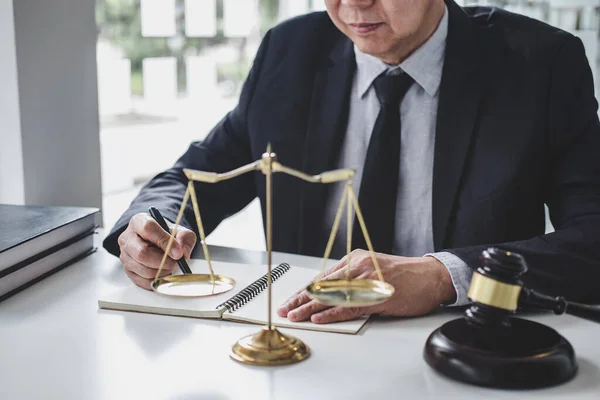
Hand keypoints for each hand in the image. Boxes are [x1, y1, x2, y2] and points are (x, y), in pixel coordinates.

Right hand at [117, 213, 196, 289]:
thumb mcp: (179, 230)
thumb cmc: (167, 235)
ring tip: (170, 267)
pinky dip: (157, 280)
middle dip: (163, 261)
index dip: (165, 242)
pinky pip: (143, 281)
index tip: (178, 253)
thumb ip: (184, 238)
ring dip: (162, 272)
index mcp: (139, 221)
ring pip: (143, 269)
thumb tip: (183, 254)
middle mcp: (127, 238)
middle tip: (175, 263)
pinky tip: (164, 273)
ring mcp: (125, 255)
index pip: (148, 229)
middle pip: (142, 253)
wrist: (156, 242)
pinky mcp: (128, 271)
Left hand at [277, 249, 455, 323]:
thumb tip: (331, 293)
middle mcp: (358, 267)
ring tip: (296, 316)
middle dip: (301, 298)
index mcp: (356, 259)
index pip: (324, 277)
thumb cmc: (405, 275)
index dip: (305, 289)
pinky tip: (318, 318)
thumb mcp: (373, 270)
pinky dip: (331, 313)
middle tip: (286, 308)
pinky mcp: (376, 297)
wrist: (431, 277)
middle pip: (323, 284)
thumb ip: (353, 279)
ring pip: (332, 296)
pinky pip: (348, 306)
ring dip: (310, 308)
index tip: (292, 299)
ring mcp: (366, 281)